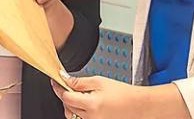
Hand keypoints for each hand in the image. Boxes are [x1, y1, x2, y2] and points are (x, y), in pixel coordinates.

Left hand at [51, 75, 189, 118]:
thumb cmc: (123, 93)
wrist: (138, 105)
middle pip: (67, 106)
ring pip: (72, 114)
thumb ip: (79, 81)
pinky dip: (80, 111)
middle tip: (71, 85)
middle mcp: (90, 117)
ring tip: (82, 95)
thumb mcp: (99, 81)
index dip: (58, 87)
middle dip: (66, 95)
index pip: (65, 96)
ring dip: (72, 104)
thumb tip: (64, 78)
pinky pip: (81, 118)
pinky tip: (87, 103)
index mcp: (90, 104)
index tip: (55, 81)